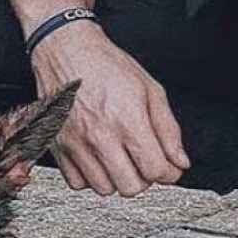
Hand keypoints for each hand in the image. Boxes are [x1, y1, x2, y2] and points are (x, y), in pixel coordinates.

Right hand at [31, 22, 188, 195]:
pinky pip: (77, 183)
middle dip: (144, 178)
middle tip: (143, 162)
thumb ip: (168, 128)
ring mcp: (76, 143)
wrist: (66, 49)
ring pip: (104, 188)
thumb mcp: (149, 88)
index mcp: (127, 120)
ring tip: (120, 159)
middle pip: (131, 187)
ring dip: (117, 178)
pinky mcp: (58, 146)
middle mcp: (100, 136)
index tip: (168, 167)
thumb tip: (179, 159)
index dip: (169, 173)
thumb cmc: (105, 64)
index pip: (156, 170)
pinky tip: (97, 159)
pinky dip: (90, 177)